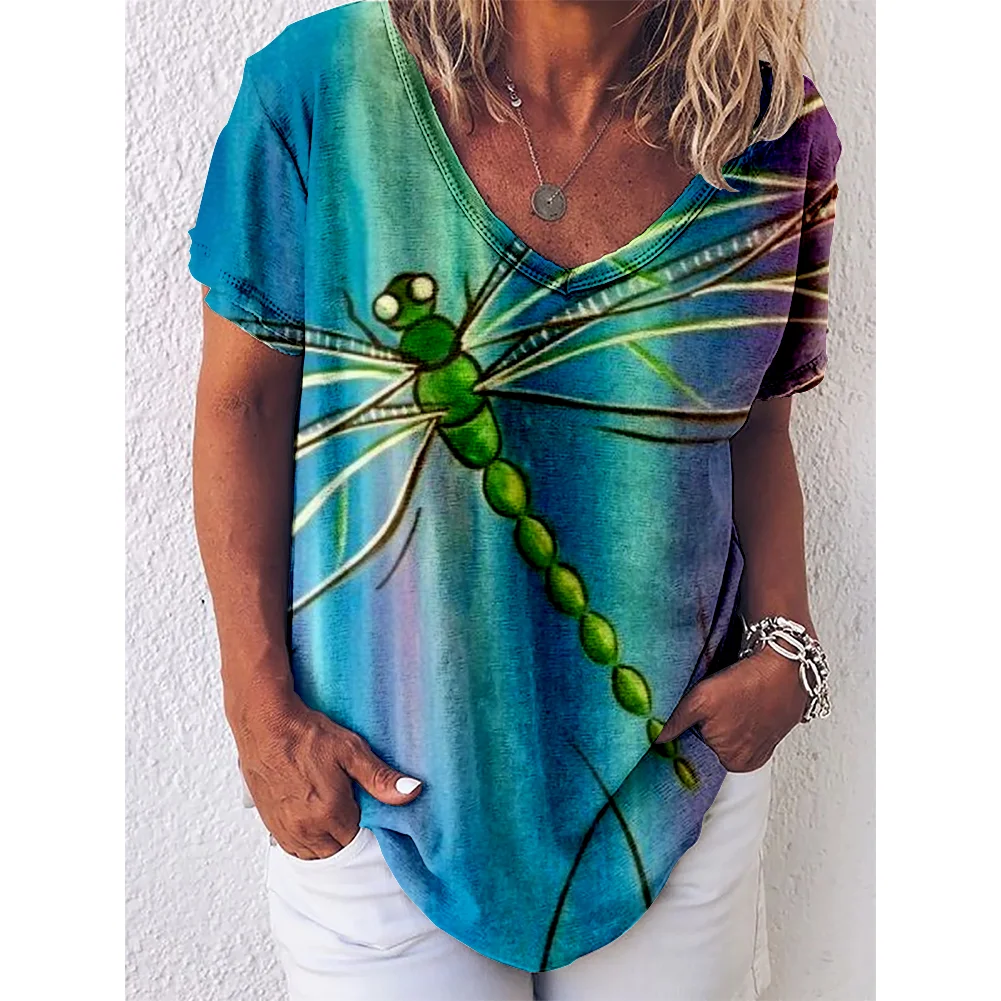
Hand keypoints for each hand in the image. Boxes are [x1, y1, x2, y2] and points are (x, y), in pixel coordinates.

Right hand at [228, 684, 422, 859]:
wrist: (264, 723)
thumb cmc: (306, 733)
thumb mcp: (351, 749)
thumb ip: (380, 777)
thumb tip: (412, 791)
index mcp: (329, 813)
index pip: (358, 839)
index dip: (364, 823)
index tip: (364, 806)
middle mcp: (305, 828)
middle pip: (336, 851)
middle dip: (346, 835)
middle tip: (348, 807)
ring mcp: (285, 828)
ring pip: (314, 853)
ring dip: (325, 842)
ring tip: (330, 814)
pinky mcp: (269, 823)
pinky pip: (292, 849)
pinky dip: (305, 842)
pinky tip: (310, 821)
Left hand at [654, 646, 809, 771]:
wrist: (785, 664)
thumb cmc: (745, 682)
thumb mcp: (701, 700)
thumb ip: (675, 723)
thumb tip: (655, 738)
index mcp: (732, 762)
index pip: (699, 754)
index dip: (691, 737)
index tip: (689, 722)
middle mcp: (749, 761)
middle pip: (714, 748)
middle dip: (706, 731)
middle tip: (709, 708)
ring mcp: (764, 747)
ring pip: (730, 738)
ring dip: (724, 725)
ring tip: (727, 704)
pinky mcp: (774, 731)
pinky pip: (747, 730)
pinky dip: (741, 720)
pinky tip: (740, 705)